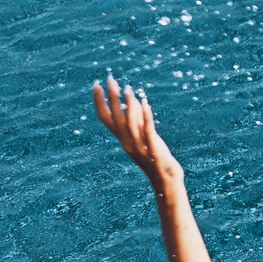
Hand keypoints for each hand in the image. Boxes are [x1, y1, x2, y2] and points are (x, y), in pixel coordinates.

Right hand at [94, 75, 182, 191]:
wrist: (165, 181)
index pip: (106, 118)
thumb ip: (136, 121)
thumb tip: (131, 100)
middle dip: (112, 99)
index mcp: (123, 139)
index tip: (96, 85)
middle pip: (116, 118)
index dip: (99, 102)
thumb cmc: (155, 157)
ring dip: (129, 106)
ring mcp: (139, 147)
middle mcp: (127, 143)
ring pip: (130, 124)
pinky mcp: (153, 150)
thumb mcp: (143, 137)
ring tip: (128, 89)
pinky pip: (148, 132)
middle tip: (110, 80)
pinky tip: (146, 104)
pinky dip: (146, 118)